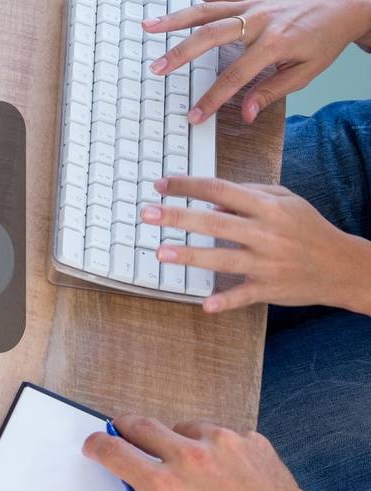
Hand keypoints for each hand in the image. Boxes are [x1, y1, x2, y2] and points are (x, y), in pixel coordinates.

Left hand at [141, 176, 370, 312]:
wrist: (343, 266)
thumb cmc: (308, 229)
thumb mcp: (286, 201)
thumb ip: (250, 194)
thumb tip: (210, 199)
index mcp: (268, 208)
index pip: (219, 190)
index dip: (188, 186)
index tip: (161, 185)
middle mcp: (266, 233)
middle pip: (214, 222)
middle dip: (178, 217)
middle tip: (147, 214)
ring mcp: (267, 263)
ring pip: (223, 259)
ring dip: (191, 256)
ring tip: (161, 252)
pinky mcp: (270, 289)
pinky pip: (244, 296)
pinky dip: (225, 301)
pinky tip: (205, 305)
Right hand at [143, 0, 370, 124]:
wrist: (342, 6)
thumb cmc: (325, 40)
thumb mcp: (305, 73)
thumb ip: (271, 92)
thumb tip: (245, 113)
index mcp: (274, 43)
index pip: (235, 76)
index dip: (212, 98)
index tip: (195, 115)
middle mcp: (258, 21)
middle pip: (210, 37)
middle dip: (180, 54)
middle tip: (157, 68)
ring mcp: (250, 6)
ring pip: (206, 12)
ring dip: (174, 19)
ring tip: (148, 27)